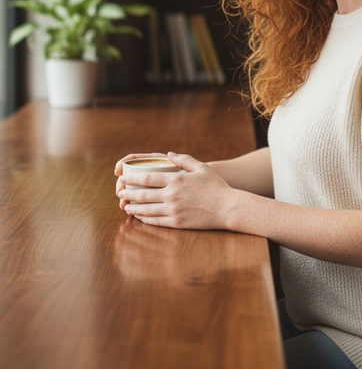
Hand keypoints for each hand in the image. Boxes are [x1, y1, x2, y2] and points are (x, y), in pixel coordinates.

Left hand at [117, 152, 236, 229]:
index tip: (124, 179)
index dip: (133, 179)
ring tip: (125, 205)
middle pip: (143, 195)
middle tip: (119, 192)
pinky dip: (144, 218)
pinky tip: (139, 216)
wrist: (227, 208)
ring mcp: (173, 211)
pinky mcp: (177, 223)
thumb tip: (169, 154)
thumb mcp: (202, 168)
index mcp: (176, 180)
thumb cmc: (216, 186)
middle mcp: (172, 195)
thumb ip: (184, 159)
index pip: (148, 178)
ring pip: (146, 210)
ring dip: (133, 207)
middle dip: (128, 193)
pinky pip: (155, 221)